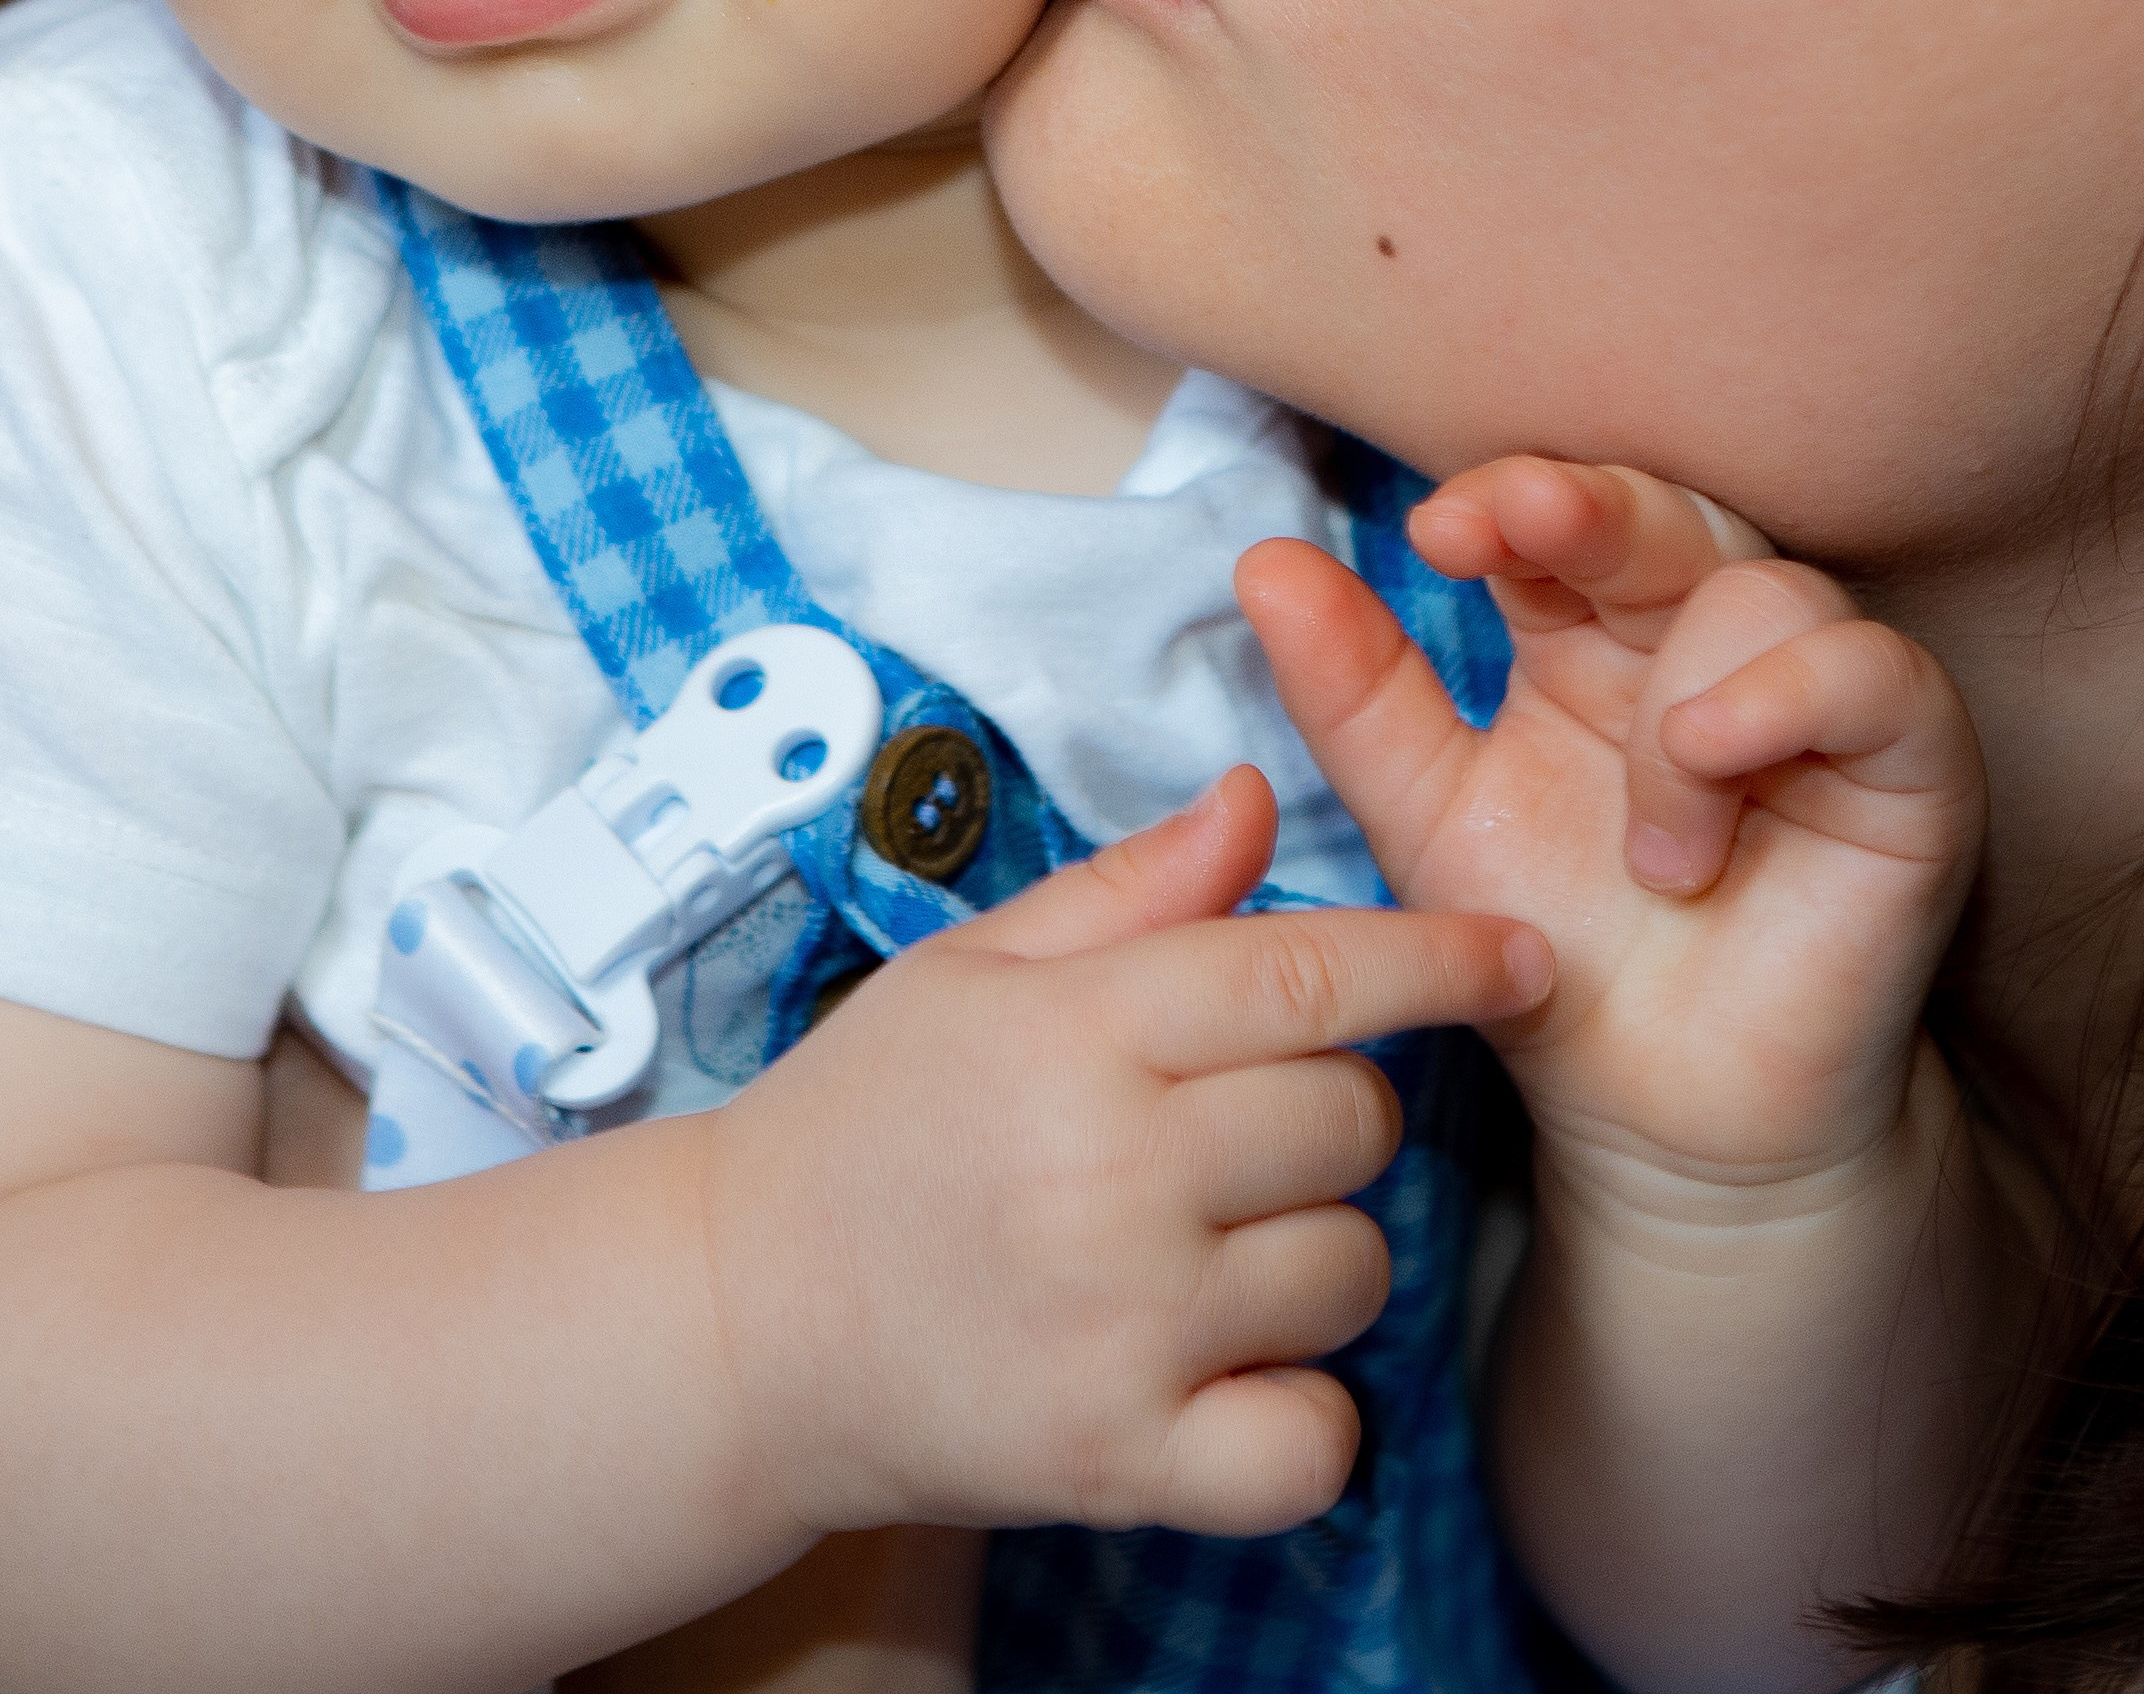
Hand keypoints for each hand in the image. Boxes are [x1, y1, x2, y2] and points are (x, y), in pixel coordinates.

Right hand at [698, 767, 1549, 1543]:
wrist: (740, 1321)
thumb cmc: (866, 1124)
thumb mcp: (975, 966)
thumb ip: (1133, 887)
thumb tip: (1258, 796)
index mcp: (1077, 1030)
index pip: (1311, 974)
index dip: (1438, 956)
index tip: (1520, 956)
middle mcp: (1108, 1173)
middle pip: (1353, 1120)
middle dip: (1328, 1111)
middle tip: (1225, 1129)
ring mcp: (1120, 1327)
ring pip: (1350, 1270)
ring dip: (1312, 1256)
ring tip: (1198, 1249)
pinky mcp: (1121, 1462)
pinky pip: (1315, 1441)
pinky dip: (1300, 1415)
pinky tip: (1223, 1371)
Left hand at [1238, 462, 1985, 1210]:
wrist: (1660, 1126)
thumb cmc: (1547, 960)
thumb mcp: (1426, 819)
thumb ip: (1353, 696)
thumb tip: (1261, 563)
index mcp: (1583, 632)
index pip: (1554, 512)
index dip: (1507, 496)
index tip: (1436, 528)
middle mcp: (1696, 640)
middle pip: (1664, 511)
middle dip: (1589, 504)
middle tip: (1517, 522)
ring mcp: (1808, 696)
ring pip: (1763, 589)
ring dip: (1687, 695)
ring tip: (1655, 847)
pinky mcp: (1909, 767)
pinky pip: (1879, 674)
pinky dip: (1797, 693)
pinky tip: (1719, 758)